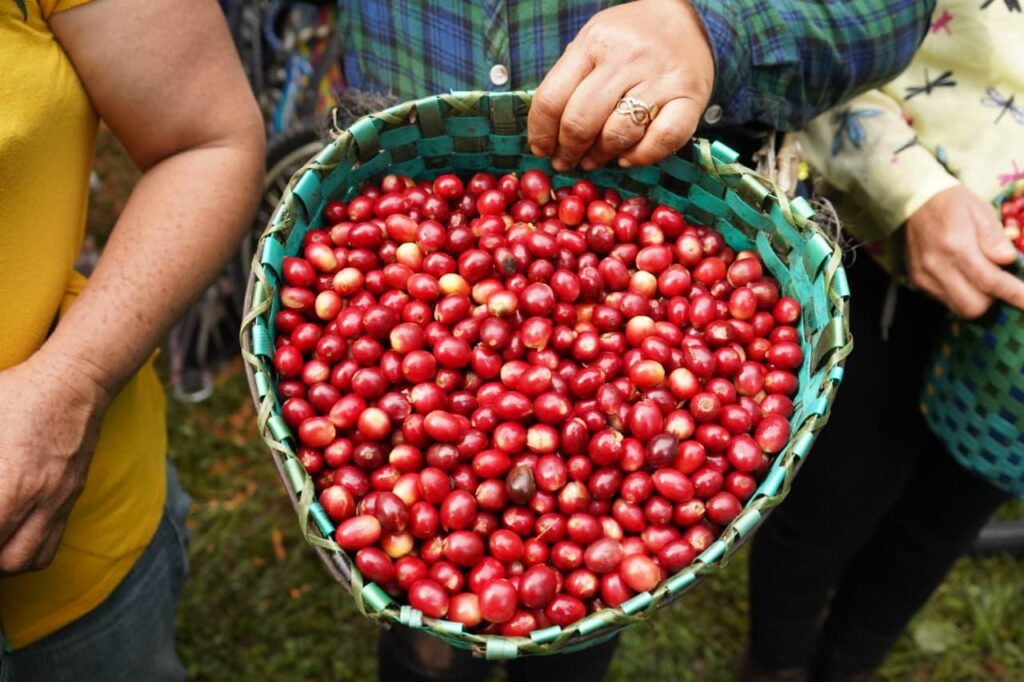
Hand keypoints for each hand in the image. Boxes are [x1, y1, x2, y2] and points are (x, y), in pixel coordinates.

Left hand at [0, 348, 110, 572]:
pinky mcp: (72, 494)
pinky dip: (25, 550)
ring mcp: (59, 499)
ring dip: (2, 561)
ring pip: (28, 560)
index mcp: (9, 484)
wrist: (77, 380)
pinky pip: (50, 543)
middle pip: (4, 559)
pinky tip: (8, 533)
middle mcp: (37, 499)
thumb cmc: (17, 394)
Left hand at [527, 0, 713, 171]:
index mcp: (594, 42)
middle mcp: (626, 58)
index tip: (541, 149)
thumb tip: (547, 134)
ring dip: (600, 156)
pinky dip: (640, 157)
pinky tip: (628, 157)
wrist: (689, 20)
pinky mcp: (689, 98)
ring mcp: (660, 79)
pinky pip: (661, 140)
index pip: (552, 98)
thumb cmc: (630, 39)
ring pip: (617, 135)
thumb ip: (569, 79)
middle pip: (581, 121)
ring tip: (595, 160)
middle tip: (566, 162)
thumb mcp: (592, 43)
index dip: (541, 133)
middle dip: (567, 151)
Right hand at [905, 186, 1023, 317]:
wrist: (915, 203)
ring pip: (959, 308)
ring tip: (980, 278)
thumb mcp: (982, 212)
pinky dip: (960, 294)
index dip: (1014, 296)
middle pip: (973, 306)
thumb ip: (995, 238)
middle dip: (992, 300)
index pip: (990, 281)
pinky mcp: (918, 282)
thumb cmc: (954, 205)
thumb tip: (1008, 260)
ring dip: (977, 299)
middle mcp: (938, 266)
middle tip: (998, 281)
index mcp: (957, 247)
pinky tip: (961, 276)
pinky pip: (945, 301)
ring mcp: (925, 277)